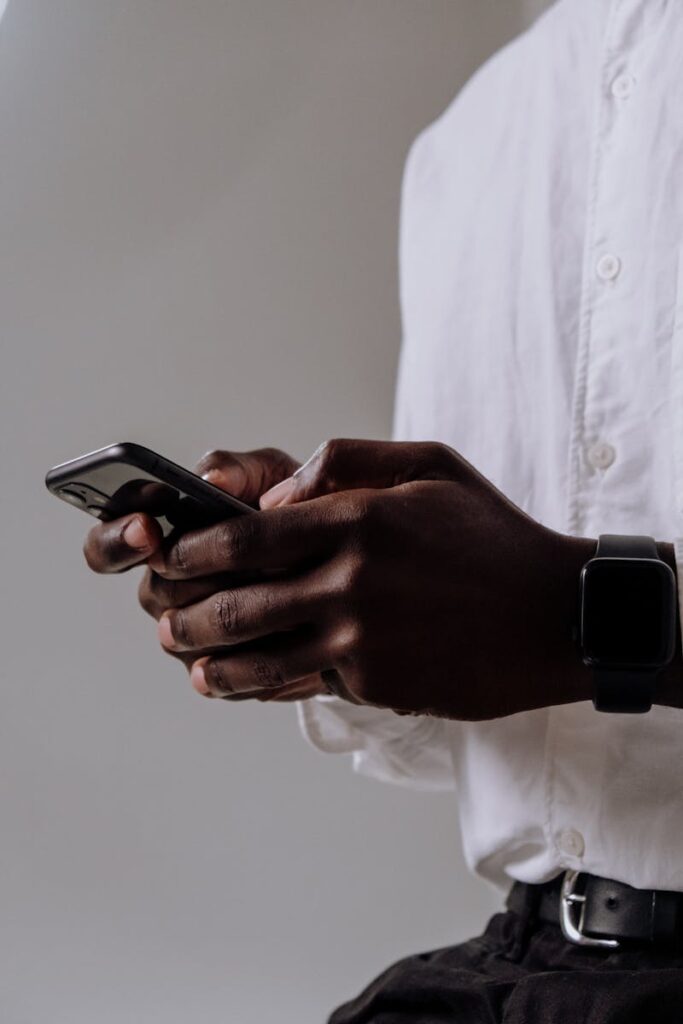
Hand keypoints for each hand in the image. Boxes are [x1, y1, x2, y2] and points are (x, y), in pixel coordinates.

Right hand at [83, 448, 327, 700]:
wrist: (346, 562)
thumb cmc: (295, 509)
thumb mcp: (271, 477)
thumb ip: (237, 470)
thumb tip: (210, 481)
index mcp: (162, 538)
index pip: (108, 547)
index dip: (117, 540)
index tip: (146, 527)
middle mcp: (168, 590)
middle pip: (154, 593)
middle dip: (197, 577)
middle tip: (237, 562)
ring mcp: (193, 637)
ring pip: (188, 637)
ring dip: (232, 611)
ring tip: (281, 587)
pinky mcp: (225, 676)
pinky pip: (225, 675)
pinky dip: (259, 649)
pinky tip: (294, 628)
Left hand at [150, 439, 594, 719]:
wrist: (554, 615)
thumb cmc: (491, 535)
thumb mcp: (429, 466)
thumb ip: (346, 462)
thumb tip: (277, 494)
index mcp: (358, 520)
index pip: (247, 537)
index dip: (196, 549)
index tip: (175, 555)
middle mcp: (352, 582)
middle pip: (239, 605)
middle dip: (188, 613)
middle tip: (166, 618)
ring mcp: (363, 641)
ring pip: (261, 659)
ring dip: (215, 663)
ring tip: (192, 663)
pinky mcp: (378, 685)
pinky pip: (308, 684)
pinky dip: (272, 685)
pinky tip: (248, 685)